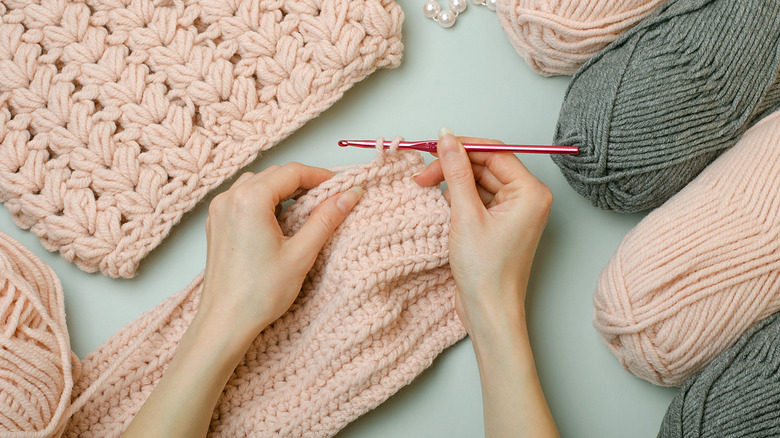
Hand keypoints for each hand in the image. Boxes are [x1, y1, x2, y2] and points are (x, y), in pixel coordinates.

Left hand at [198, 162, 363, 338]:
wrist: (225, 322)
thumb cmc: (258, 294)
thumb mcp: (301, 254)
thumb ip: (326, 219)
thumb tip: (349, 195)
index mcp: (249, 201)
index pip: (292, 172)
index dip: (320, 176)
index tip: (341, 186)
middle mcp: (229, 199)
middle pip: (274, 175)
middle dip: (303, 182)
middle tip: (330, 197)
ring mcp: (219, 211)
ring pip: (258, 185)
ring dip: (284, 190)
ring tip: (307, 209)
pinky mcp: (216, 224)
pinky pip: (244, 199)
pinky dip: (265, 202)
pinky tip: (281, 221)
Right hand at [415, 129, 557, 437]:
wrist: (489, 312)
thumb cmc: (486, 272)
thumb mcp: (465, 215)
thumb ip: (455, 172)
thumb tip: (446, 139)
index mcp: (530, 192)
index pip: (494, 152)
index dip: (461, 147)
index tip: (432, 147)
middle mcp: (527, 199)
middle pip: (485, 165)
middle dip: (453, 166)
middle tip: (422, 174)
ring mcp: (514, 212)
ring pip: (478, 181)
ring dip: (453, 182)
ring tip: (426, 187)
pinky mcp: (500, 224)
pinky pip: (478, 198)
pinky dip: (458, 197)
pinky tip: (440, 202)